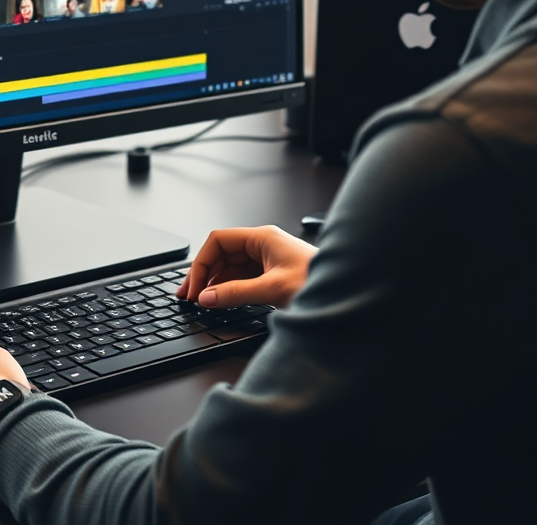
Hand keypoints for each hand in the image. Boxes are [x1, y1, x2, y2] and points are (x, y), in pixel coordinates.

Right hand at [176, 225, 317, 308]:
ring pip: (231, 267)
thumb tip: (208, 297)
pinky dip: (228, 288)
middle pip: (222, 253)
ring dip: (215, 282)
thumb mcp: (273, 289)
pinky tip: (221, 299)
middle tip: (189, 295)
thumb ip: (236, 293)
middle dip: (204, 273)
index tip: (194, 286)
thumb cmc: (319, 281)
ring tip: (201, 299)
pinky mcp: (273, 274)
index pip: (219, 241)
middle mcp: (263, 244)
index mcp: (262, 237)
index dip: (202, 262)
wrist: (346, 291)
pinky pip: (242, 278)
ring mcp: (268, 259)